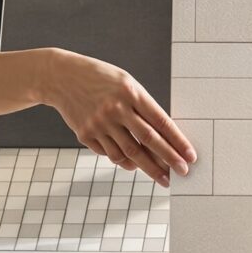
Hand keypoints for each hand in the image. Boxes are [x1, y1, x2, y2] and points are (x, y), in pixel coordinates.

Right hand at [40, 49, 193, 185]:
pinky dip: (123, 161)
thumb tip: (161, 137)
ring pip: (128, 154)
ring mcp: (99, 123)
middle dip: (168, 160)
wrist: (61, 77)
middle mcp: (116, 109)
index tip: (189, 156)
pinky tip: (132, 164)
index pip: (160, 122)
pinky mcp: (85, 134)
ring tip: (160, 175)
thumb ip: (143, 107)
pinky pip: (109, 154)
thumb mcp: (126, 83)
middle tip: (182, 173)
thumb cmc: (100, 79)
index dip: (177, 141)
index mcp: (131, 92)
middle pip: (147, 141)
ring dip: (147, 167)